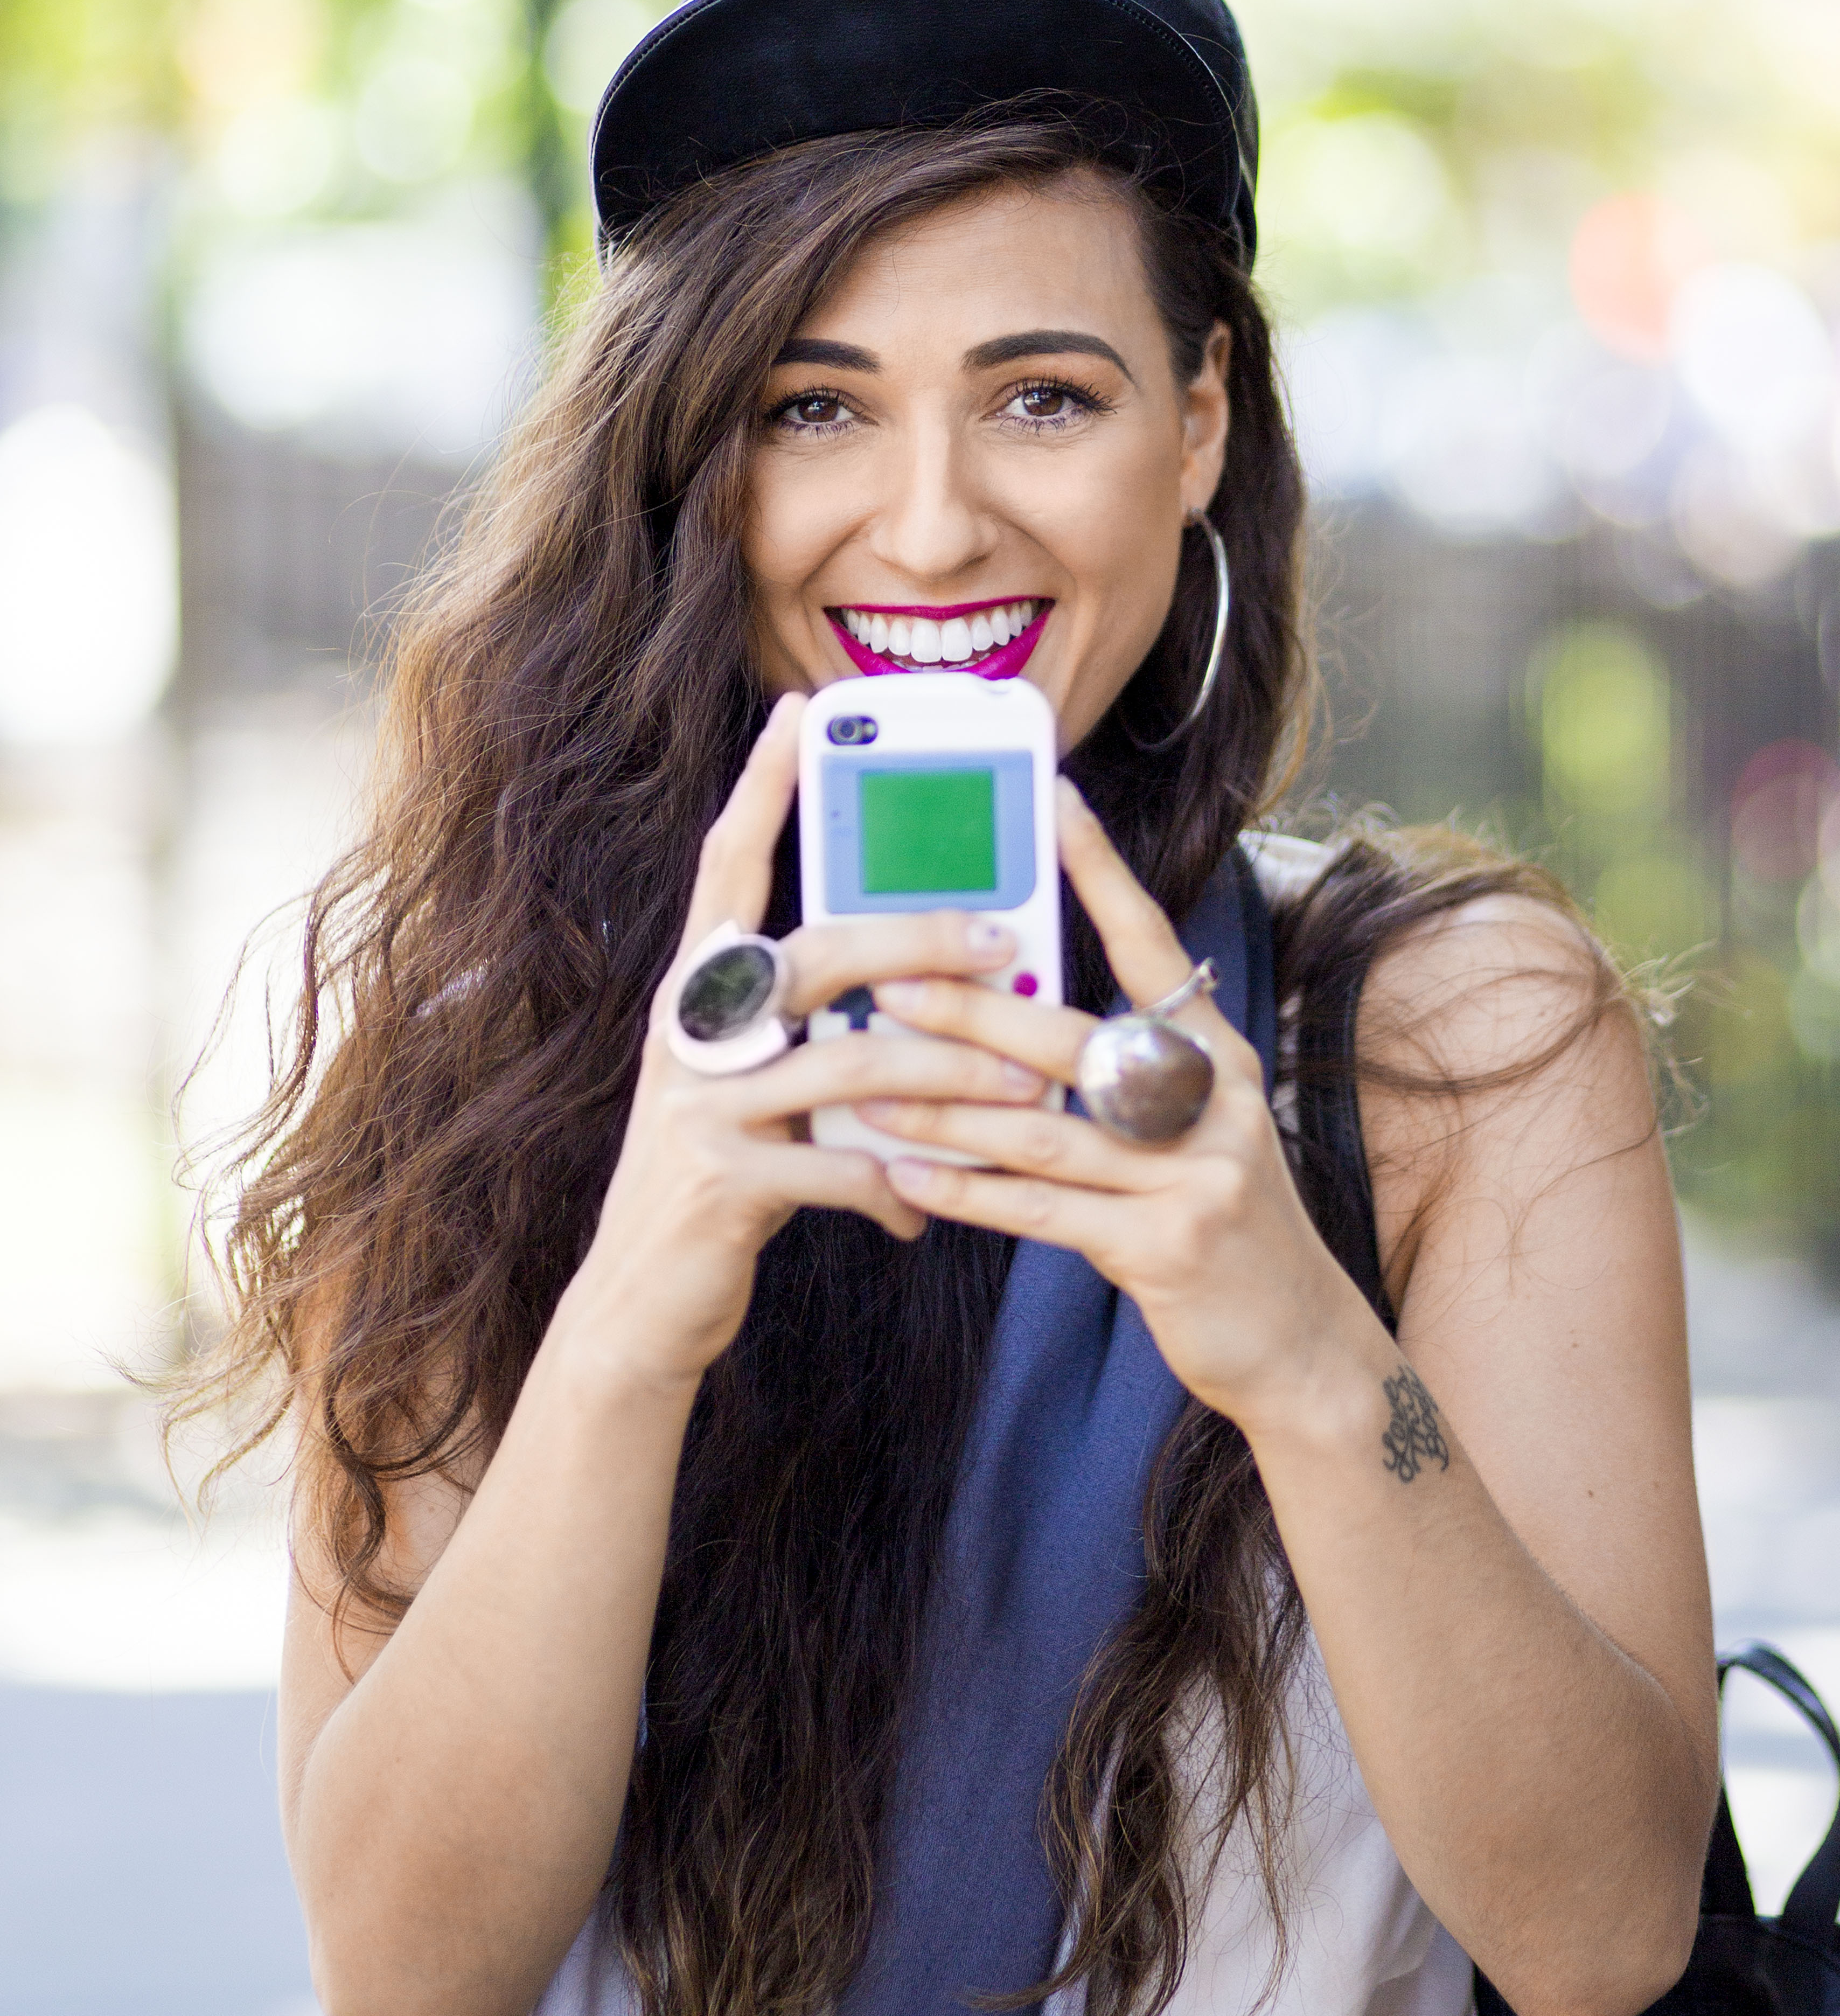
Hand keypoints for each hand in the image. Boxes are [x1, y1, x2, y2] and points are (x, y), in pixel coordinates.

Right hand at [557, 695, 1052, 1395]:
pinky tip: (925, 1214)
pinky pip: (840, 1171)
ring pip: (849, 1064)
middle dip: (917, 940)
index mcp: (699, 994)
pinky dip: (898, 1191)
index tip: (798, 714)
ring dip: (949, 1077)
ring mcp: (700, 1107)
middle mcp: (690, 1033)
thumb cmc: (721, 1177)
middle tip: (998, 935)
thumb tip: (921, 987)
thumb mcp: (755, 1086)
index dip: (759, 788)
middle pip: (814, 953)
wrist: (641, 1301)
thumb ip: (810, 1029)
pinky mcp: (723, 1184)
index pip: (726, 867)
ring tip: (1023, 1087)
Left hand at [860, 779, 1366, 1431]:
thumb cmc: (1219, 1216)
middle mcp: (1214, 1101)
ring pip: (1047, 1129)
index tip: (1055, 803)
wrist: (1296, 1339)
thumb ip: (1124, 1071)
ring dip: (947, 1108)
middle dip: (974, 1009)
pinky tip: (907, 1179)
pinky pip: (1045, 1212)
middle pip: (1075, 1040)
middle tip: (888, 977)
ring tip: (869, 1084)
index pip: (1152, 945)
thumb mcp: (1192, 1126)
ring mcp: (1195, 1175)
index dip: (1103, 874)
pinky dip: (971, 1194)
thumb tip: (1011, 1019)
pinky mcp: (1165, 1247)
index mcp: (1217, 1053)